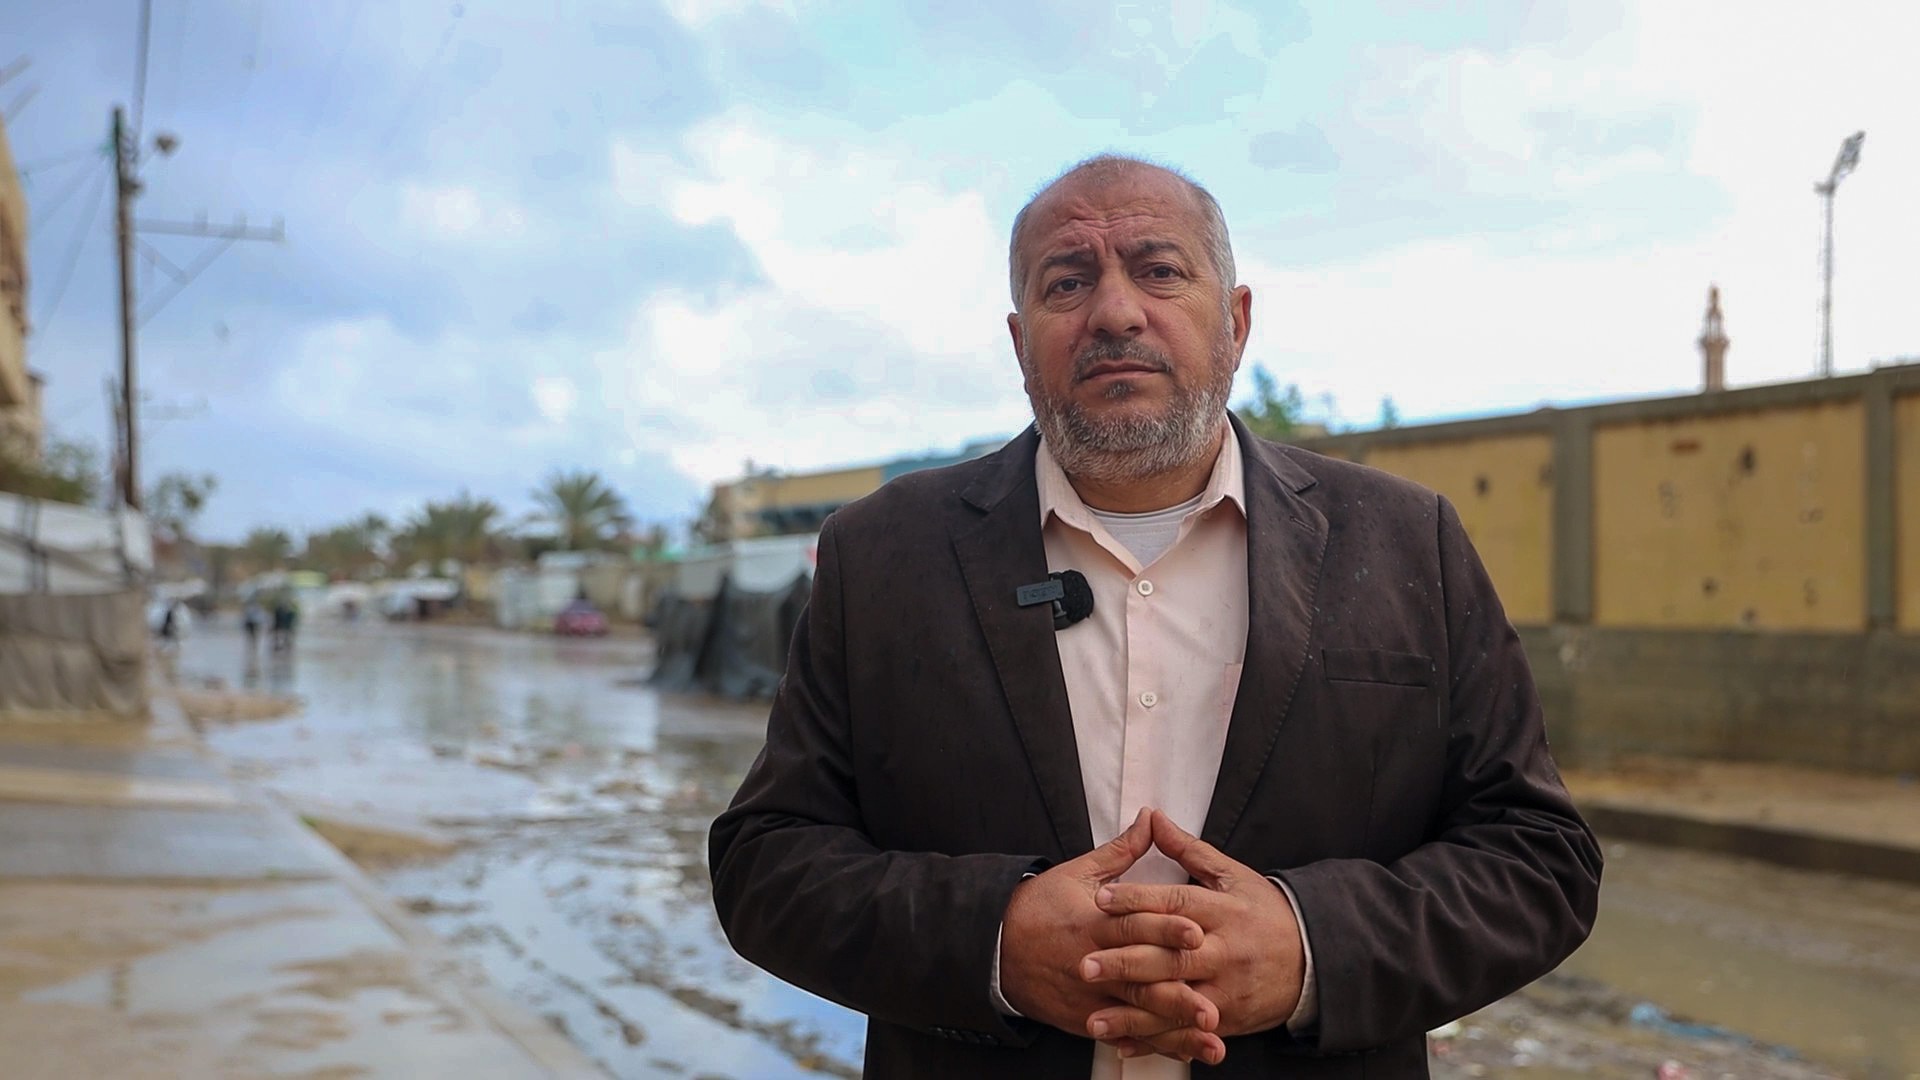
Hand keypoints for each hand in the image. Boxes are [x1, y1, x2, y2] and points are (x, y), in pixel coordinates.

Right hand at [1000, 809, 1218, 1044]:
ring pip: (1138, 1014)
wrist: (995, 949)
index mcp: (1094, 923)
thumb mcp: (1077, 874)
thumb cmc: (1039, 907)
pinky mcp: (1086, 1018)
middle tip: (1213, 1005)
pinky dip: (1155, 1045)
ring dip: (1176, 1028)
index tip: (1197, 931)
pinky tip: (1184, 1050)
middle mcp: (1094, 964)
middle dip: (1178, 994)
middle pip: (1141, 979)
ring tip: (1211, 1038)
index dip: (1165, 927)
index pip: (1133, 925)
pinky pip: (1124, 1033)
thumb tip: (1150, 818)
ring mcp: (1091, 996)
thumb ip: (1121, 851)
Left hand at [1082, 810, 1305, 1061]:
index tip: (1100, 899)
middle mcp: (1224, 952)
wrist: (1313, 959)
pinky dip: (1155, 1041)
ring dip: (1134, 1015)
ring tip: (1095, 1019)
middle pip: (1171, 958)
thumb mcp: (1232, 875)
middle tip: (1085, 965)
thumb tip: (1153, 818)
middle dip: (1127, 963)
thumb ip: (1188, 851)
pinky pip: (1187, 1032)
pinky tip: (1123, 1044)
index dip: (1137, 901)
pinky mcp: (1228, 1019)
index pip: (1175, 905)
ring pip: (1176, 1003)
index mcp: (1222, 911)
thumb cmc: (1264, 912)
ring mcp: (1226, 990)